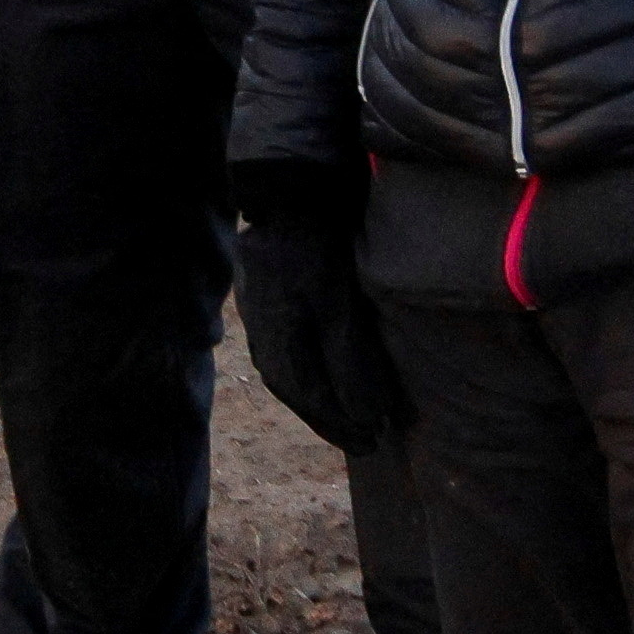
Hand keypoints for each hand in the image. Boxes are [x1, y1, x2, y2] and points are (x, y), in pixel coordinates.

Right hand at [228, 167, 408, 452]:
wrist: (289, 192)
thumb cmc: (320, 247)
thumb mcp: (341, 306)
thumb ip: (352, 362)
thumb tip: (368, 416)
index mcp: (281, 341)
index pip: (312, 397)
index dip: (343, 422)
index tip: (375, 439)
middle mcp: (264, 334)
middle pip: (297, 392)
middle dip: (331, 420)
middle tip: (366, 442)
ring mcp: (259, 315)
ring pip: (287, 374)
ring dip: (317, 402)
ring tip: (346, 420)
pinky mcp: (264, 298)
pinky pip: (283, 353)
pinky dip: (305, 376)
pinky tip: (320, 379)